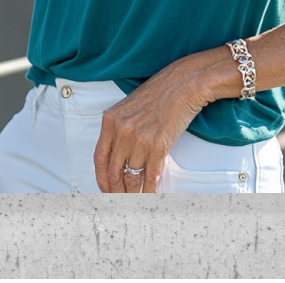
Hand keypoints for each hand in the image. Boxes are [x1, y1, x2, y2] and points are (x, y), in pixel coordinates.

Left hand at [93, 57, 211, 192]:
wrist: (185, 83)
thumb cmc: (161, 91)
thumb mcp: (131, 107)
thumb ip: (121, 128)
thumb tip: (120, 154)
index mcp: (111, 119)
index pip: (99, 157)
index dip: (102, 178)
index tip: (105, 188)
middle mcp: (122, 130)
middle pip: (114, 171)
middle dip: (116, 190)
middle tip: (120, 200)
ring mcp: (140, 139)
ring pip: (132, 176)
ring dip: (133, 193)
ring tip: (135, 201)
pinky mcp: (159, 146)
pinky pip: (150, 176)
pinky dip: (149, 190)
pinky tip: (150, 196)